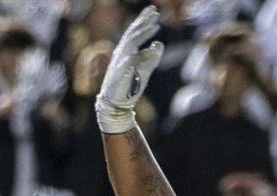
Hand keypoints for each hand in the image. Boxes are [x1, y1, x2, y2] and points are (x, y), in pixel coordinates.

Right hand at [96, 6, 163, 133]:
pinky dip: (141, 54)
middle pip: (132, 33)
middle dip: (143, 21)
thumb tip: (159, 44)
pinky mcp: (121, 73)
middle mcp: (122, 53)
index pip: (135, 32)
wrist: (117, 103)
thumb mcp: (145, 69)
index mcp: (127, 51)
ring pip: (131, 43)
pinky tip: (151, 49)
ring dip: (142, 33)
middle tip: (154, 11)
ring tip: (154, 26)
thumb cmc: (130, 86)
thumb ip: (152, 57)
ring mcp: (120, 62)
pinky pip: (131, 61)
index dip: (144, 21)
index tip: (154, 12)